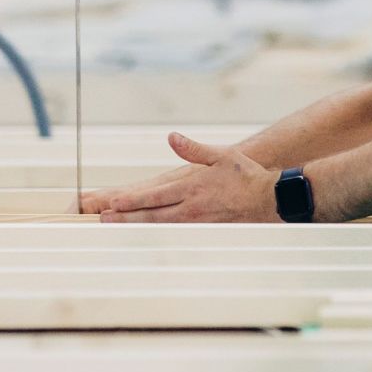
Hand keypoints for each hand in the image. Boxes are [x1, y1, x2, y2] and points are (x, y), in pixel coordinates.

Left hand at [98, 132, 281, 222]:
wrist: (268, 199)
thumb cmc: (246, 175)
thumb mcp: (221, 155)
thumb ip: (193, 148)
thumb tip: (172, 138)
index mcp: (193, 188)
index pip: (155, 197)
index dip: (131, 201)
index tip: (112, 203)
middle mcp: (191, 208)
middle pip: (151, 215)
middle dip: (125, 217)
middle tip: (103, 219)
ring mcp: (196, 222)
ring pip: (159, 227)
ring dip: (136, 226)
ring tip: (116, 226)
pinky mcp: (203, 230)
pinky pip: (174, 233)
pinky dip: (156, 233)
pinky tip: (145, 233)